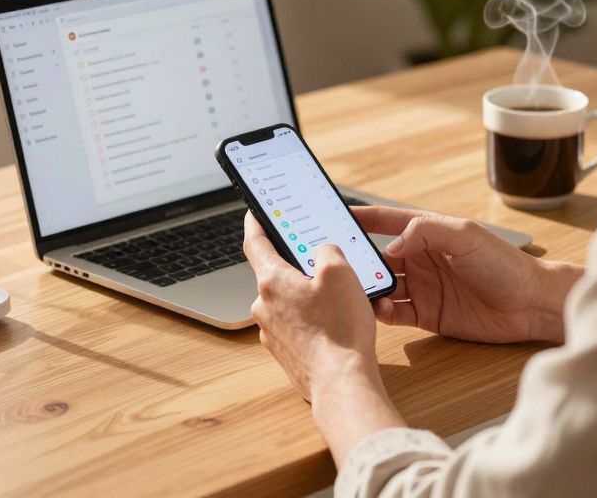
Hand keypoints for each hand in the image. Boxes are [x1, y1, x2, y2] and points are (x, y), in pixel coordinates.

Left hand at [241, 212, 406, 466]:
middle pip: (275, 274)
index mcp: (271, 281)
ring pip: (287, 302)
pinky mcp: (285, 352)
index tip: (255, 214)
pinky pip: (296, 325)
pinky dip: (311, 320)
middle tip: (319, 260)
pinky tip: (333, 324)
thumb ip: (328, 251)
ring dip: (306, 295)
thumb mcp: (341, 273)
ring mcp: (272, 332)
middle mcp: (264, 306)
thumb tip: (322, 253)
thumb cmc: (339, 329)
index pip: (254, 242)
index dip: (255, 223)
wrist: (341, 383)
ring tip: (336, 299)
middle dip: (296, 265)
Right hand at [353, 206, 582, 343]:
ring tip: (353, 290)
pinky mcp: (428, 315)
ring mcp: (424, 288)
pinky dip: (382, 312)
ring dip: (368, 288)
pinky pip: (396, 313)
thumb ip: (426, 232)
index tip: (333, 216)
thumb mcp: (465, 236)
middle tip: (335, 263)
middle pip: (379, 257)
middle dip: (358, 259)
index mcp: (429, 233)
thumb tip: (391, 245)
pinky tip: (377, 310)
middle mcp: (422, 259)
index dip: (362, 218)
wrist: (530, 304)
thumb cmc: (504, 264)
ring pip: (383, 286)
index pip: (388, 221)